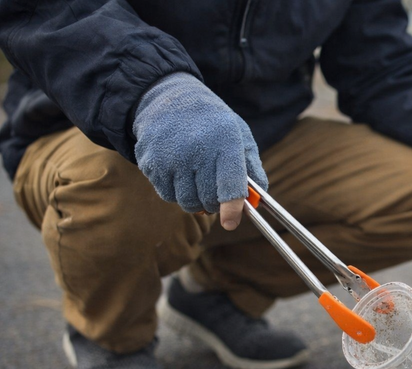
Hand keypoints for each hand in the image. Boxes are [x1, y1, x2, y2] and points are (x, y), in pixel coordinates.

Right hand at [133, 73, 268, 230]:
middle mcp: (196, 149)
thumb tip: (259, 201)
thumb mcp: (239, 135)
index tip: (231, 223)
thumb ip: (252, 168)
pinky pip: (167, 196)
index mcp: (224, 141)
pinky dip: (176, 192)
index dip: (232, 209)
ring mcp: (170, 157)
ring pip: (187, 202)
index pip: (230, 185)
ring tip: (198, 179)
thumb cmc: (212, 123)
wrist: (169, 99)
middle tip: (217, 193)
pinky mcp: (150, 163)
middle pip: (208, 200)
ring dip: (196, 200)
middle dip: (216, 204)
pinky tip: (179, 173)